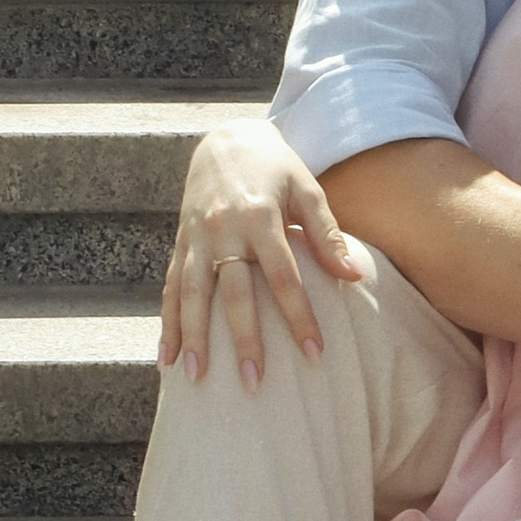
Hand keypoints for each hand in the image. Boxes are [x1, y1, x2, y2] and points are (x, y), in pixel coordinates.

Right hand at [161, 122, 371, 384]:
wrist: (227, 139)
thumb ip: (327, 232)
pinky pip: (170, 288)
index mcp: (259, 216)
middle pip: (232, 292)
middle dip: (242, 338)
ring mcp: (195, 237)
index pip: (283, 276)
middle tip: (253, 381)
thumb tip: (354, 275)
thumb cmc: (277, 168)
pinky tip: (166, 357)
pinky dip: (167, 323)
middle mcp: (222, 229)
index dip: (299, 316)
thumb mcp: (307, 188)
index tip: (314, 353)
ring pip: (191, 294)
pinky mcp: (180, 243)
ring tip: (196, 377)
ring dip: (193, 337)